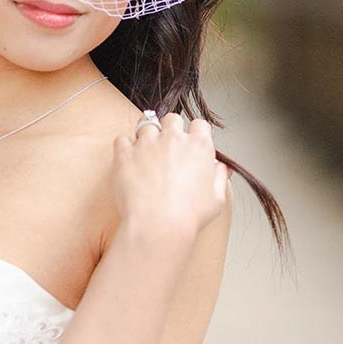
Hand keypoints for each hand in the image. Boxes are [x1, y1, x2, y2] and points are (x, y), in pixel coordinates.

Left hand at [112, 112, 229, 238]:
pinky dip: (124, 146)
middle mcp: (173, 139)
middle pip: (172, 118)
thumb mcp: (216, 199)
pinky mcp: (125, 153)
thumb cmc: (188, 216)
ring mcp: (147, 143)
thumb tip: (220, 168)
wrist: (159, 224)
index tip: (190, 143)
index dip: (194, 133)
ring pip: (145, 124)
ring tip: (145, 153)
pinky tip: (128, 159)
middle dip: (170, 128)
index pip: (199, 124)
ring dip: (146, 135)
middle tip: (166, 146)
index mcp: (199, 146)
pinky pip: (122, 139)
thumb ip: (219, 178)